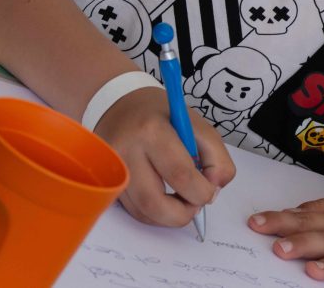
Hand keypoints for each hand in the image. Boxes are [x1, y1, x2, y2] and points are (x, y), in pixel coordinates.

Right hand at [95, 86, 235, 226]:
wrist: (120, 106)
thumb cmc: (162, 116)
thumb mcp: (197, 125)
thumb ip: (216, 157)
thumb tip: (214, 189)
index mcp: (152, 131)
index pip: (180, 175)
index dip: (201, 191)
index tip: (210, 190)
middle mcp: (126, 151)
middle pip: (155, 202)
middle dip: (182, 213)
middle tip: (194, 204)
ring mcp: (112, 170)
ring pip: (143, 212)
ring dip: (169, 216)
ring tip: (181, 199)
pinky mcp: (107, 183)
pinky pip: (133, 211)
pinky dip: (154, 213)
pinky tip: (164, 198)